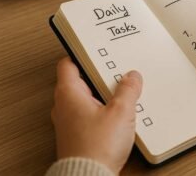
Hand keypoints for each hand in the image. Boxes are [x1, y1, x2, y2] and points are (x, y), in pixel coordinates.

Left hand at [51, 57, 141, 173]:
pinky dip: (101, 109)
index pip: (68, 62)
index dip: (81, 52)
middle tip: (115, 71)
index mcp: (69, 93)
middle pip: (79, 79)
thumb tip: (132, 77)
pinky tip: (117, 115)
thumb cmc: (96, 147)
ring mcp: (69, 121)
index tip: (94, 47)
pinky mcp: (77, 133)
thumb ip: (128, 90)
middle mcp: (64, 105)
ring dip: (101, 93)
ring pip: (84, 97)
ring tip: (120, 93)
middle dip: (98, 74)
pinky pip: (88, 113)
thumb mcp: (120, 112)